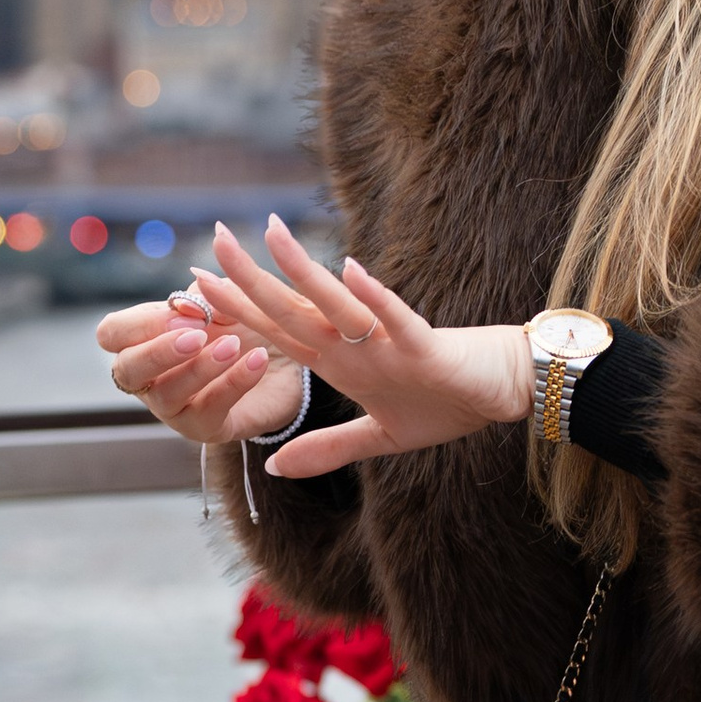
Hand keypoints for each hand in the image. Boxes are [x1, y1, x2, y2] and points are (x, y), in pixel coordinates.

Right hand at [95, 288, 304, 445]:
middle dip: (158, 351)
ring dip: (199, 368)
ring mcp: (173, 406)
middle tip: (198, 335)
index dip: (140, 323)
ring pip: (167, 395)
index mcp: (142, 339)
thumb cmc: (243, 323)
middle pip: (127, 370)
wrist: (286, 356)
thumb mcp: (226, 298)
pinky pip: (211, 410)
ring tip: (233, 346)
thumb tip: (185, 303)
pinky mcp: (205, 427)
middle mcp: (148, 376)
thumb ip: (205, 296)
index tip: (184, 312)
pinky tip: (257, 360)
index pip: (111, 333)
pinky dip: (234, 383)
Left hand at [190, 217, 530, 480]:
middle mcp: (357, 345)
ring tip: (269, 233)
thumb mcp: (381, 438)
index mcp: (342, 363)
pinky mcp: (426, 347)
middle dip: (250, 280)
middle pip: (294, 310)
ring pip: (337, 304)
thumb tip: (272, 468)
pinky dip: (375, 298)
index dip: (236, 315)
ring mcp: (389, 342)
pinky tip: (351, 270)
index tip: (194, 291)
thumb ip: (327, 448)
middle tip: (210, 240)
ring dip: (303, 272)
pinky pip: (397, 319)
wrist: (506, 388)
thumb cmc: (447, 403)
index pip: (278, 334)